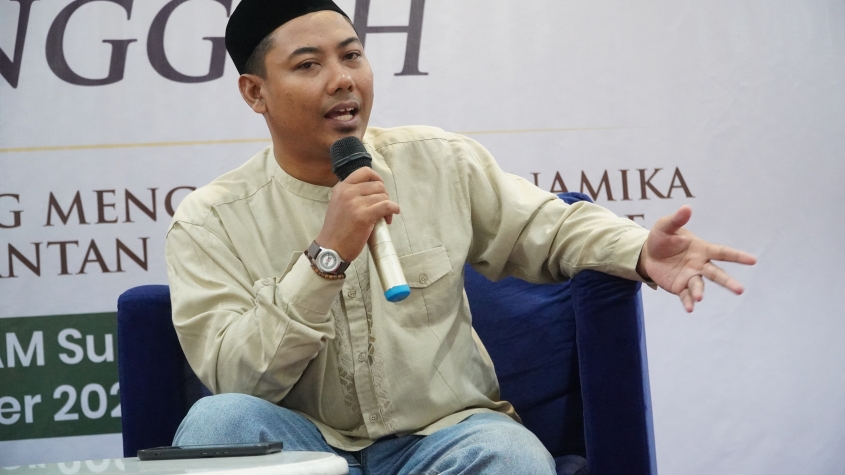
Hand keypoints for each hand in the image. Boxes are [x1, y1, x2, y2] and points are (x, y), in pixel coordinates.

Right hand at [316, 167, 399, 261]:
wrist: (330, 249)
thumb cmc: (336, 230)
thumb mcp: (338, 204)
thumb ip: (351, 195)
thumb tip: (373, 192)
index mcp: (341, 188)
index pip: (364, 172)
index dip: (377, 178)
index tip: (380, 189)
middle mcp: (348, 192)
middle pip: (378, 185)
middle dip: (384, 196)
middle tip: (382, 209)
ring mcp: (356, 203)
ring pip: (383, 196)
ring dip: (388, 207)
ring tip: (384, 218)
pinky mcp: (364, 216)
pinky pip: (387, 206)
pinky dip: (393, 209)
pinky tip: (391, 216)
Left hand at [637, 205, 756, 311]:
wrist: (647, 254)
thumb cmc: (661, 238)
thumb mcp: (665, 226)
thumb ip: (677, 220)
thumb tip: (687, 208)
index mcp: (701, 249)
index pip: (722, 252)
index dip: (737, 256)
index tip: (754, 261)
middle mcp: (699, 265)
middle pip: (716, 274)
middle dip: (728, 282)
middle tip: (740, 290)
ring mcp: (690, 277)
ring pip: (699, 285)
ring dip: (699, 292)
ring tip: (699, 298)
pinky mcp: (679, 287)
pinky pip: (685, 296)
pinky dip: (688, 302)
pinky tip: (690, 309)